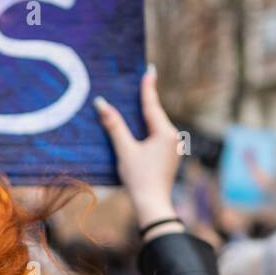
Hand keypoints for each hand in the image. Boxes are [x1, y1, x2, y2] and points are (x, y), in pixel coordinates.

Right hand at [93, 67, 182, 238]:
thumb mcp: (124, 149)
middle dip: (146, 100)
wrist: (152, 204)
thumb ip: (114, 125)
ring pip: (157, 126)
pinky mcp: (170, 156)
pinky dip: (148, 129)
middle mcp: (173, 137)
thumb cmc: (139, 177)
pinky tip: (140, 127)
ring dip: (146, 115)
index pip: (152, 105)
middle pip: (155, 114)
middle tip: (143, 80)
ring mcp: (174, 148)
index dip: (147, 87)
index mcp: (165, 132)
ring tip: (139, 100)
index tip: (149, 70)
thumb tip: (101, 104)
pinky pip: (158, 136)